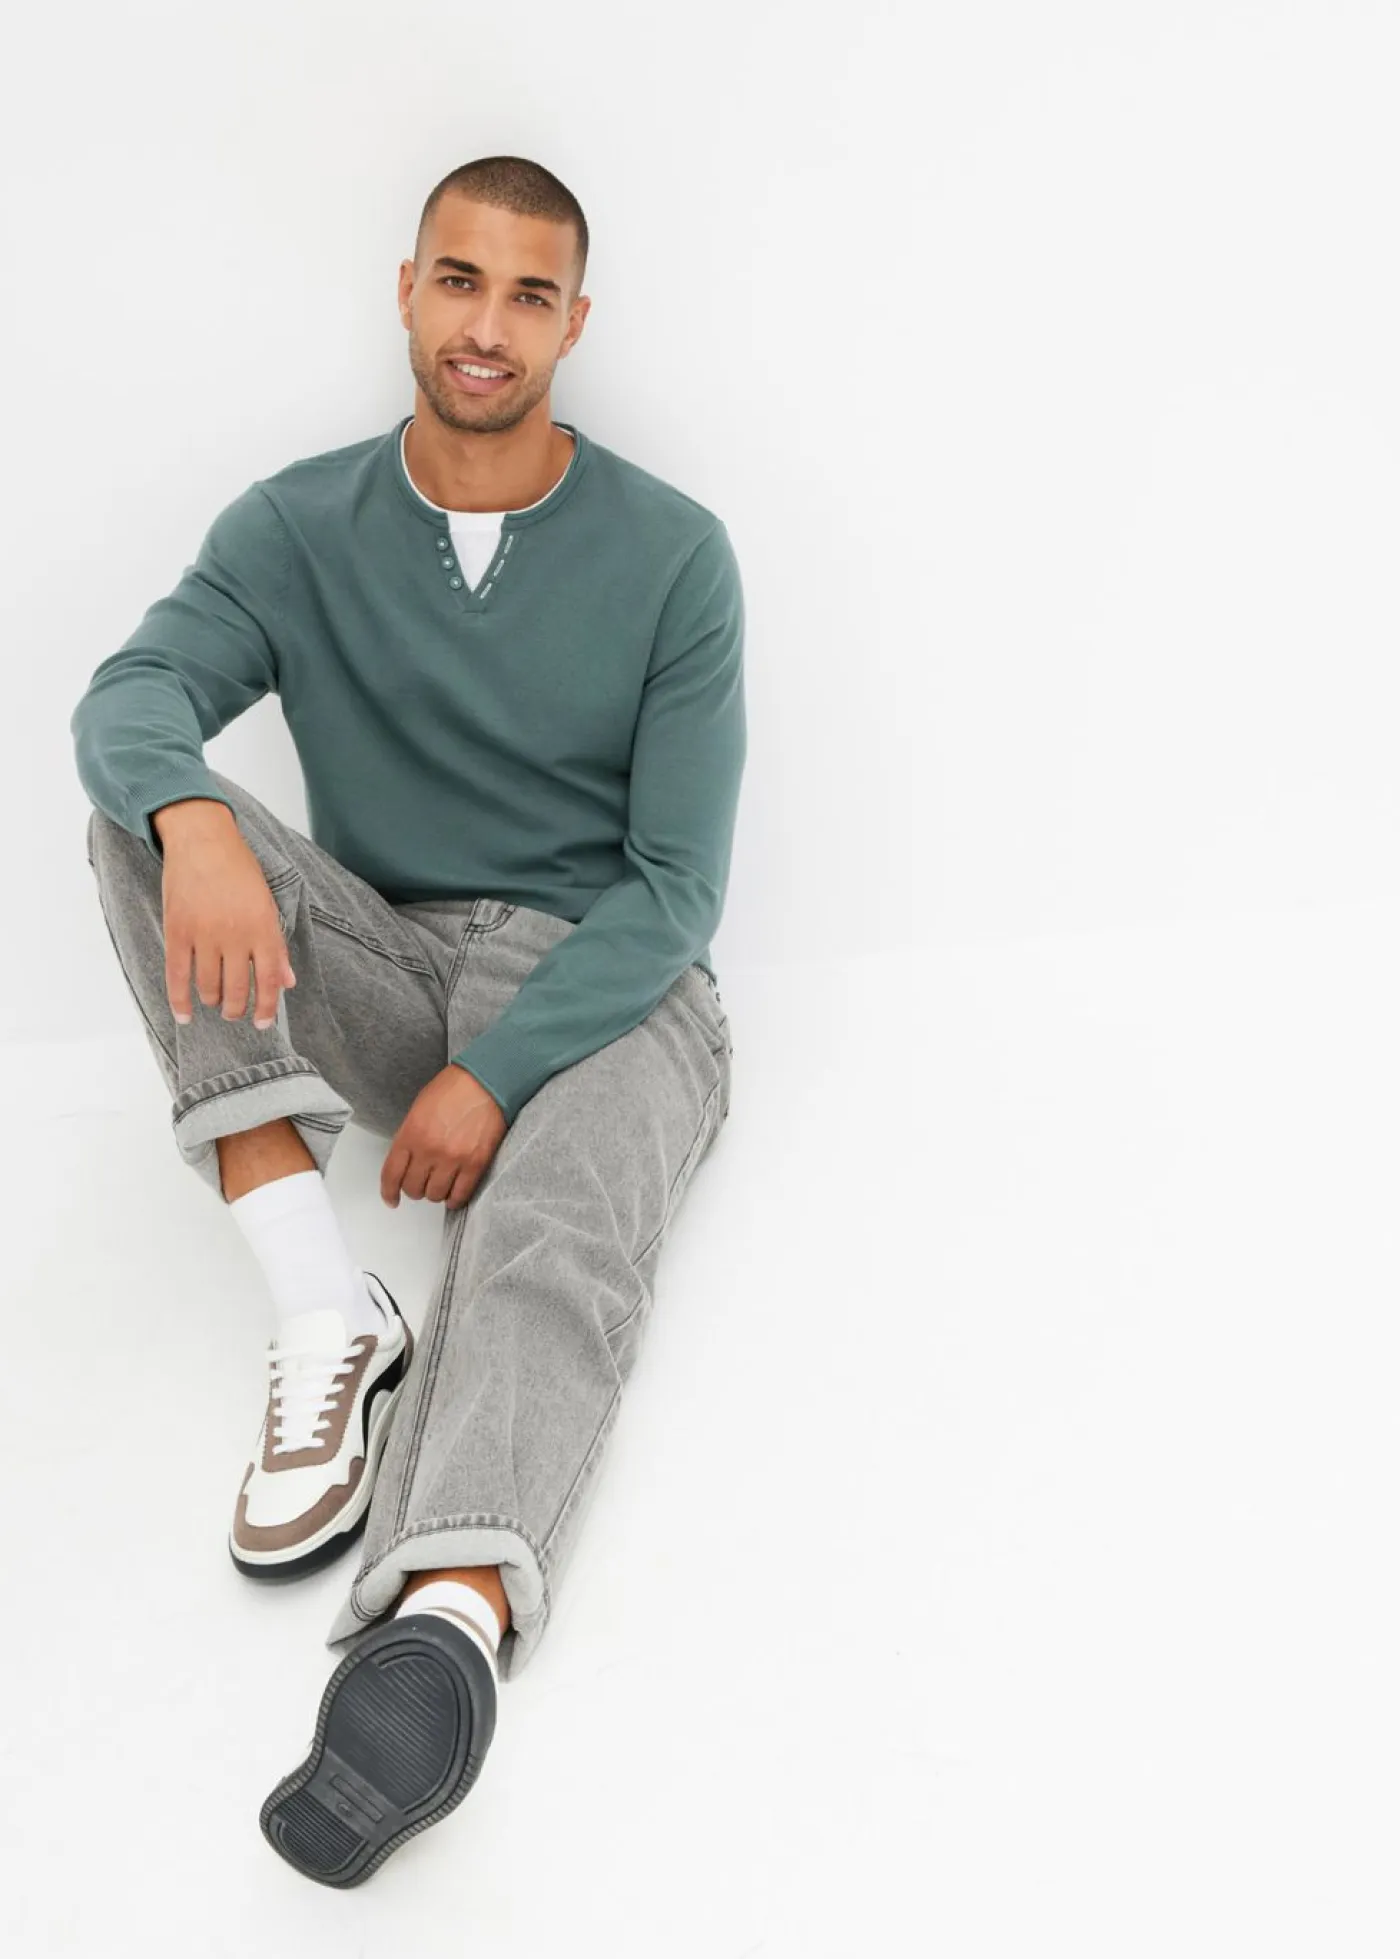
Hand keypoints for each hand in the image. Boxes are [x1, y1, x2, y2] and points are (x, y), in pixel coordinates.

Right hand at [157, 801, 295, 1029]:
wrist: (202, 840)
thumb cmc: (239, 869)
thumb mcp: (267, 902)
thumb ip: (276, 945)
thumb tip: (288, 982)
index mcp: (263, 927)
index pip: (269, 979)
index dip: (266, 1006)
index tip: (262, 1023)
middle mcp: (235, 934)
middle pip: (238, 988)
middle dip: (237, 1009)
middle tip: (235, 1013)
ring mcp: (204, 934)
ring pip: (209, 986)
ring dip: (213, 1001)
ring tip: (215, 1002)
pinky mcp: (177, 931)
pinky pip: (177, 975)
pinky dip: (179, 1000)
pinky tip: (184, 1016)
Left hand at [380, 1064, 507, 1210]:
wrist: (486, 1081)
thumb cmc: (454, 1089)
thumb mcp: (419, 1109)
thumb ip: (410, 1137)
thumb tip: (407, 1162)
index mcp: (411, 1133)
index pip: (391, 1174)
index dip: (389, 1192)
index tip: (392, 1199)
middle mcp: (429, 1149)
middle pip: (413, 1188)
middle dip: (415, 1189)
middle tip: (422, 1183)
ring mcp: (453, 1158)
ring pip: (435, 1195)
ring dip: (436, 1193)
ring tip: (441, 1184)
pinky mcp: (475, 1164)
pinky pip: (460, 1195)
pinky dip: (454, 1199)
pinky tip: (454, 1195)